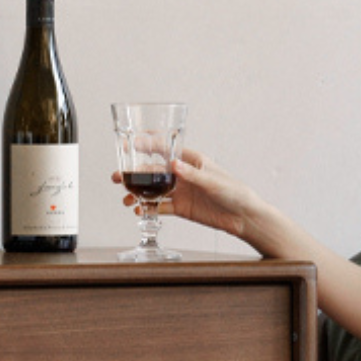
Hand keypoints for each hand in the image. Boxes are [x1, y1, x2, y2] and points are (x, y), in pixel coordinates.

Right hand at [111, 148, 269, 241]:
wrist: (242, 217)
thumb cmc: (234, 192)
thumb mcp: (213, 181)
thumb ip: (192, 174)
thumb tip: (173, 164)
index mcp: (191, 161)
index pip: (165, 149)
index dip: (147, 145)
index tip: (131, 143)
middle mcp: (182, 174)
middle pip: (153, 171)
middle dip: (134, 173)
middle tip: (118, 176)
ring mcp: (180, 191)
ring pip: (152, 190)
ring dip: (137, 193)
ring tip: (125, 198)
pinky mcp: (180, 208)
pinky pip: (159, 207)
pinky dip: (148, 209)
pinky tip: (138, 210)